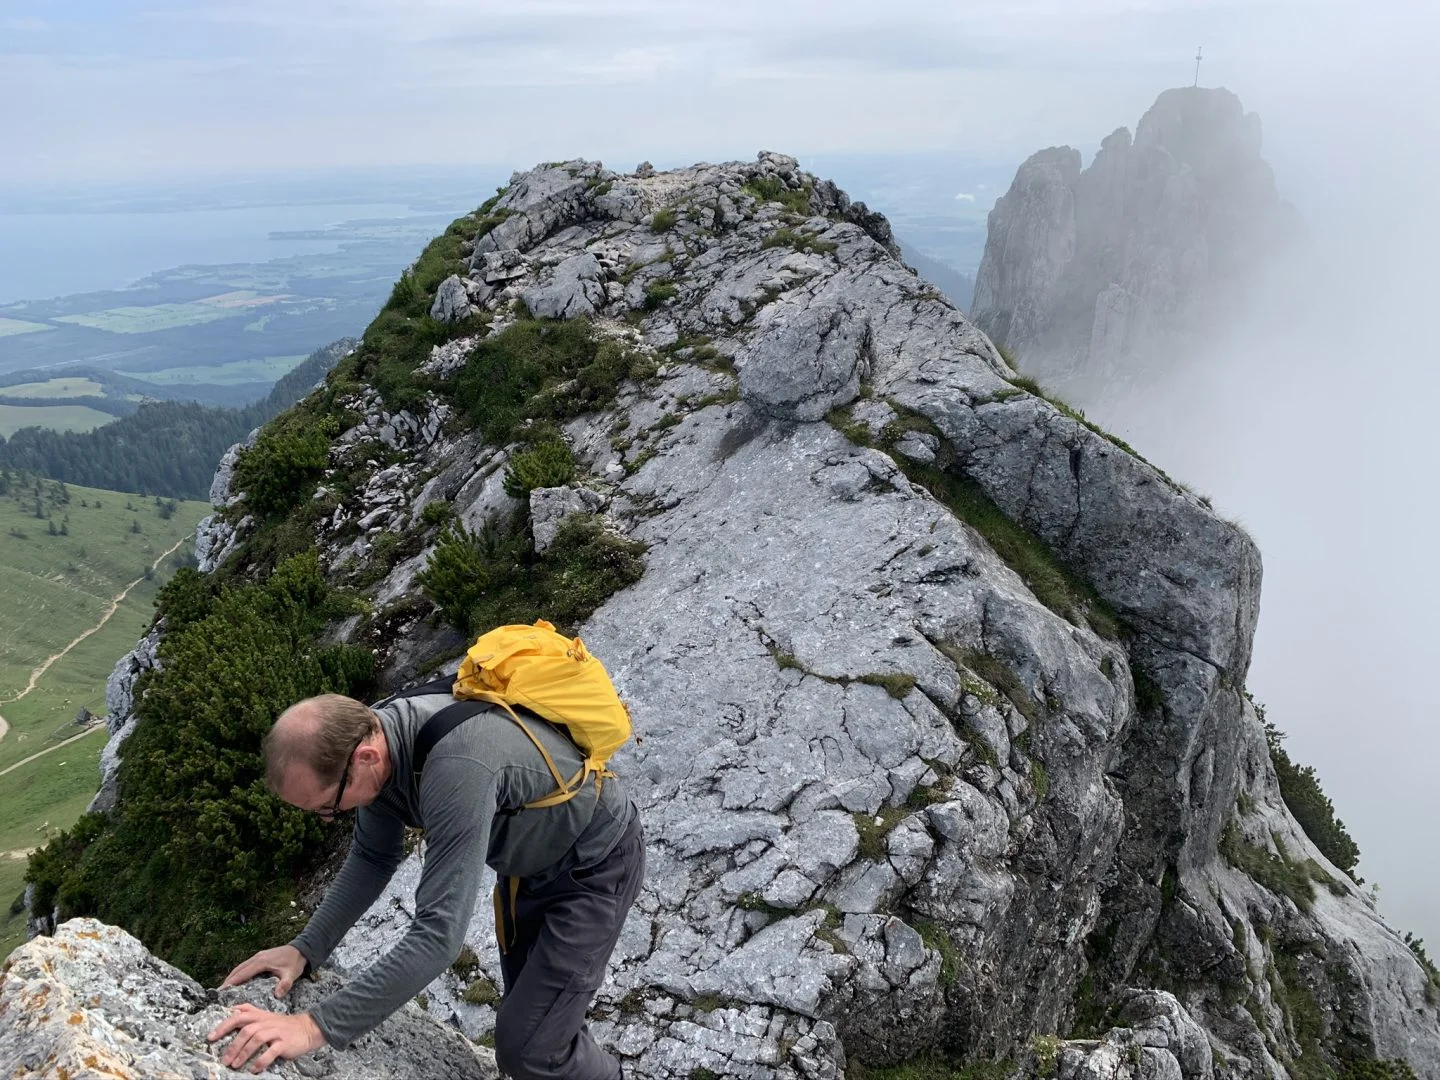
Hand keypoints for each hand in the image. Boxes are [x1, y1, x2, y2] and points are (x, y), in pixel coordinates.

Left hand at [207, 1004, 325, 1072]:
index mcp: (259, 1016)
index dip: (224, 1026)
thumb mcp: (266, 1015)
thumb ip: (250, 1011)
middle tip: (224, 1060)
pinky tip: (254, 1069)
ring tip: (235, 1065)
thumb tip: (232, 1009)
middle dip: (233, 1046)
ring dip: (244, 1053)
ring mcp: (276, 1032)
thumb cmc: (282, 1025)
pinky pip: (271, 1052)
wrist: (307, 1028)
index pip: (239, 1016)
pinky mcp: (284, 1043)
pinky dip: (261, 1061)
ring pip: (257, 1040)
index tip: (211, 1037)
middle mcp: (266, 1022)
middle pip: (246, 1030)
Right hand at [219, 945, 307, 997]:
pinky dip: (239, 973)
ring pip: (241, 967)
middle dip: (228, 981)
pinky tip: (237, 981)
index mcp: (261, 962)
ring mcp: (258, 956)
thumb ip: (284, 985)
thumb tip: (277, 995)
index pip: (242, 973)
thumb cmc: (295, 962)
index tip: (221, 991)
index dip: (231, 982)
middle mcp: (257, 958)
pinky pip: (246, 966)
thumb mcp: (291, 974)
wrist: (302, 949)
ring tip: (224, 989)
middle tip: (218, 994)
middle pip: (238, 970)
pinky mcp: (261, 957)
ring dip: (232, 977)